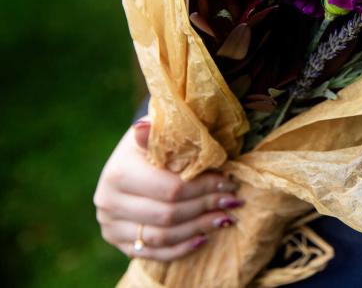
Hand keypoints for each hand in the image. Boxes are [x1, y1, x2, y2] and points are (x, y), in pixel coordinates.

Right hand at [94, 117, 243, 260]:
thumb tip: (143, 128)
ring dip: (198, 229)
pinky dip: (180, 249)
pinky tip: (204, 238)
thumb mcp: (160, 131)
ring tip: (225, 218)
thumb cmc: (155, 143)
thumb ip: (160, 133)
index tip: (230, 183)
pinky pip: (153, 254)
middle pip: (168, 214)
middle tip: (233, 201)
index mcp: (118, 173)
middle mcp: (108, 202)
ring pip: (162, 237)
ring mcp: (111, 225)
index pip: (171, 189)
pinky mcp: (119, 242)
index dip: (205, 188)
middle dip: (206, 207)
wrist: (132, 161)